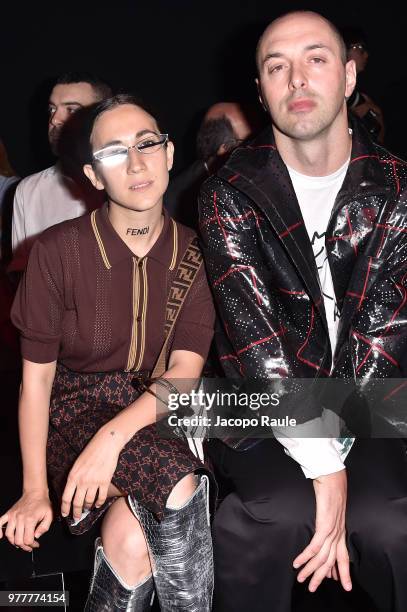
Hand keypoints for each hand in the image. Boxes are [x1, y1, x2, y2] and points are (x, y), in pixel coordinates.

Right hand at [0, 491, 52, 551]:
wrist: (35, 492)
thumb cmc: (42, 503)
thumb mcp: (49, 515)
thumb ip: (44, 527)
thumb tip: (36, 536)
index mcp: (30, 519)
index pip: (28, 540)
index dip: (32, 545)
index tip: (36, 544)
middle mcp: (20, 518)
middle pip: (18, 540)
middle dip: (24, 546)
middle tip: (29, 546)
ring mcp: (13, 516)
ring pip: (9, 535)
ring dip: (14, 542)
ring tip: (20, 543)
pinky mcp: (9, 513)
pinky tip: (1, 536)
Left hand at [61, 428, 122, 521]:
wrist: (106, 444)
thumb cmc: (90, 451)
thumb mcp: (77, 464)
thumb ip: (74, 477)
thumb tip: (71, 490)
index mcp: (73, 476)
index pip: (66, 497)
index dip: (65, 508)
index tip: (65, 514)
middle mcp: (82, 481)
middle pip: (77, 503)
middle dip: (76, 512)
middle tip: (76, 518)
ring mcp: (94, 482)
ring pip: (89, 502)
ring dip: (88, 508)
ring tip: (87, 510)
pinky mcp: (105, 482)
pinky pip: (101, 497)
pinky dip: (99, 503)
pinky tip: (97, 505)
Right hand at [293, 469, 351, 592]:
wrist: (332, 477)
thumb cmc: (330, 489)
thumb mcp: (330, 509)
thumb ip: (328, 521)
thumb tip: (322, 529)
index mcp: (340, 530)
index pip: (343, 556)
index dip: (341, 571)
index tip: (338, 582)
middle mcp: (338, 533)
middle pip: (331, 562)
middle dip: (321, 577)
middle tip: (311, 587)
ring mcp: (332, 530)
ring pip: (322, 558)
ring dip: (310, 570)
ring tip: (300, 578)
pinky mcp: (325, 526)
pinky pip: (315, 547)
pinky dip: (306, 557)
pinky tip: (298, 562)